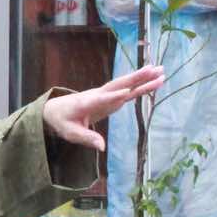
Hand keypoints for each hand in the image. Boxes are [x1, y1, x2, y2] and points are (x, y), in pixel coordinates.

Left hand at [40, 65, 164, 150]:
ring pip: (126, 84)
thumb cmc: (63, 122)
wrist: (56, 109)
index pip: (101, 100)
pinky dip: (141, 85)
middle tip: (153, 69)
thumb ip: (87, 138)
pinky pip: (128, 90)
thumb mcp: (71, 133)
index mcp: (86, 103)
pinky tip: (155, 80)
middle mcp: (98, 94)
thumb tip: (102, 147)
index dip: (112, 97)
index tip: (126, 93)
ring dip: (143, 77)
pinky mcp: (111, 97)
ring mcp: (106, 94)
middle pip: (119, 85)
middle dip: (135, 78)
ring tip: (161, 70)